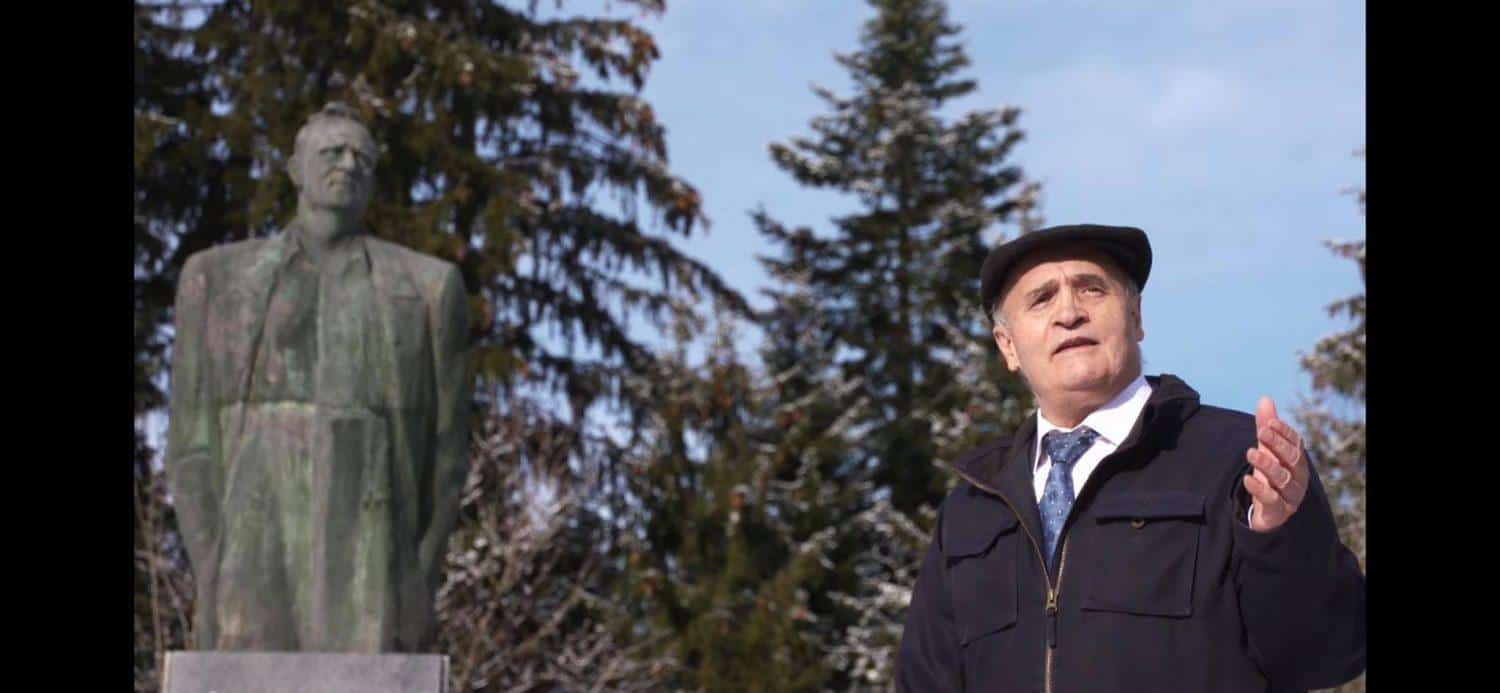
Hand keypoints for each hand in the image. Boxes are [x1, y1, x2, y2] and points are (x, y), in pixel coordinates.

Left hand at [1242, 396, 1307, 531]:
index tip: (1270, 422)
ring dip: (1268, 465)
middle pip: (1293, 460)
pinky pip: (1272, 500)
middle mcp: (1298, 478)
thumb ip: (1265, 427)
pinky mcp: (1277, 512)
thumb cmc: (1270, 476)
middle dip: (1278, 445)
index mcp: (1298, 461)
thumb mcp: (1266, 450)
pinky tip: (1247, 480)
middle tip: (1262, 432)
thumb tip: (1265, 398)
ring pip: (1283, 480)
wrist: (1267, 512)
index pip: (1296, 444)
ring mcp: (1290, 496)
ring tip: (1251, 452)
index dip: (1285, 433)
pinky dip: (1260, 490)